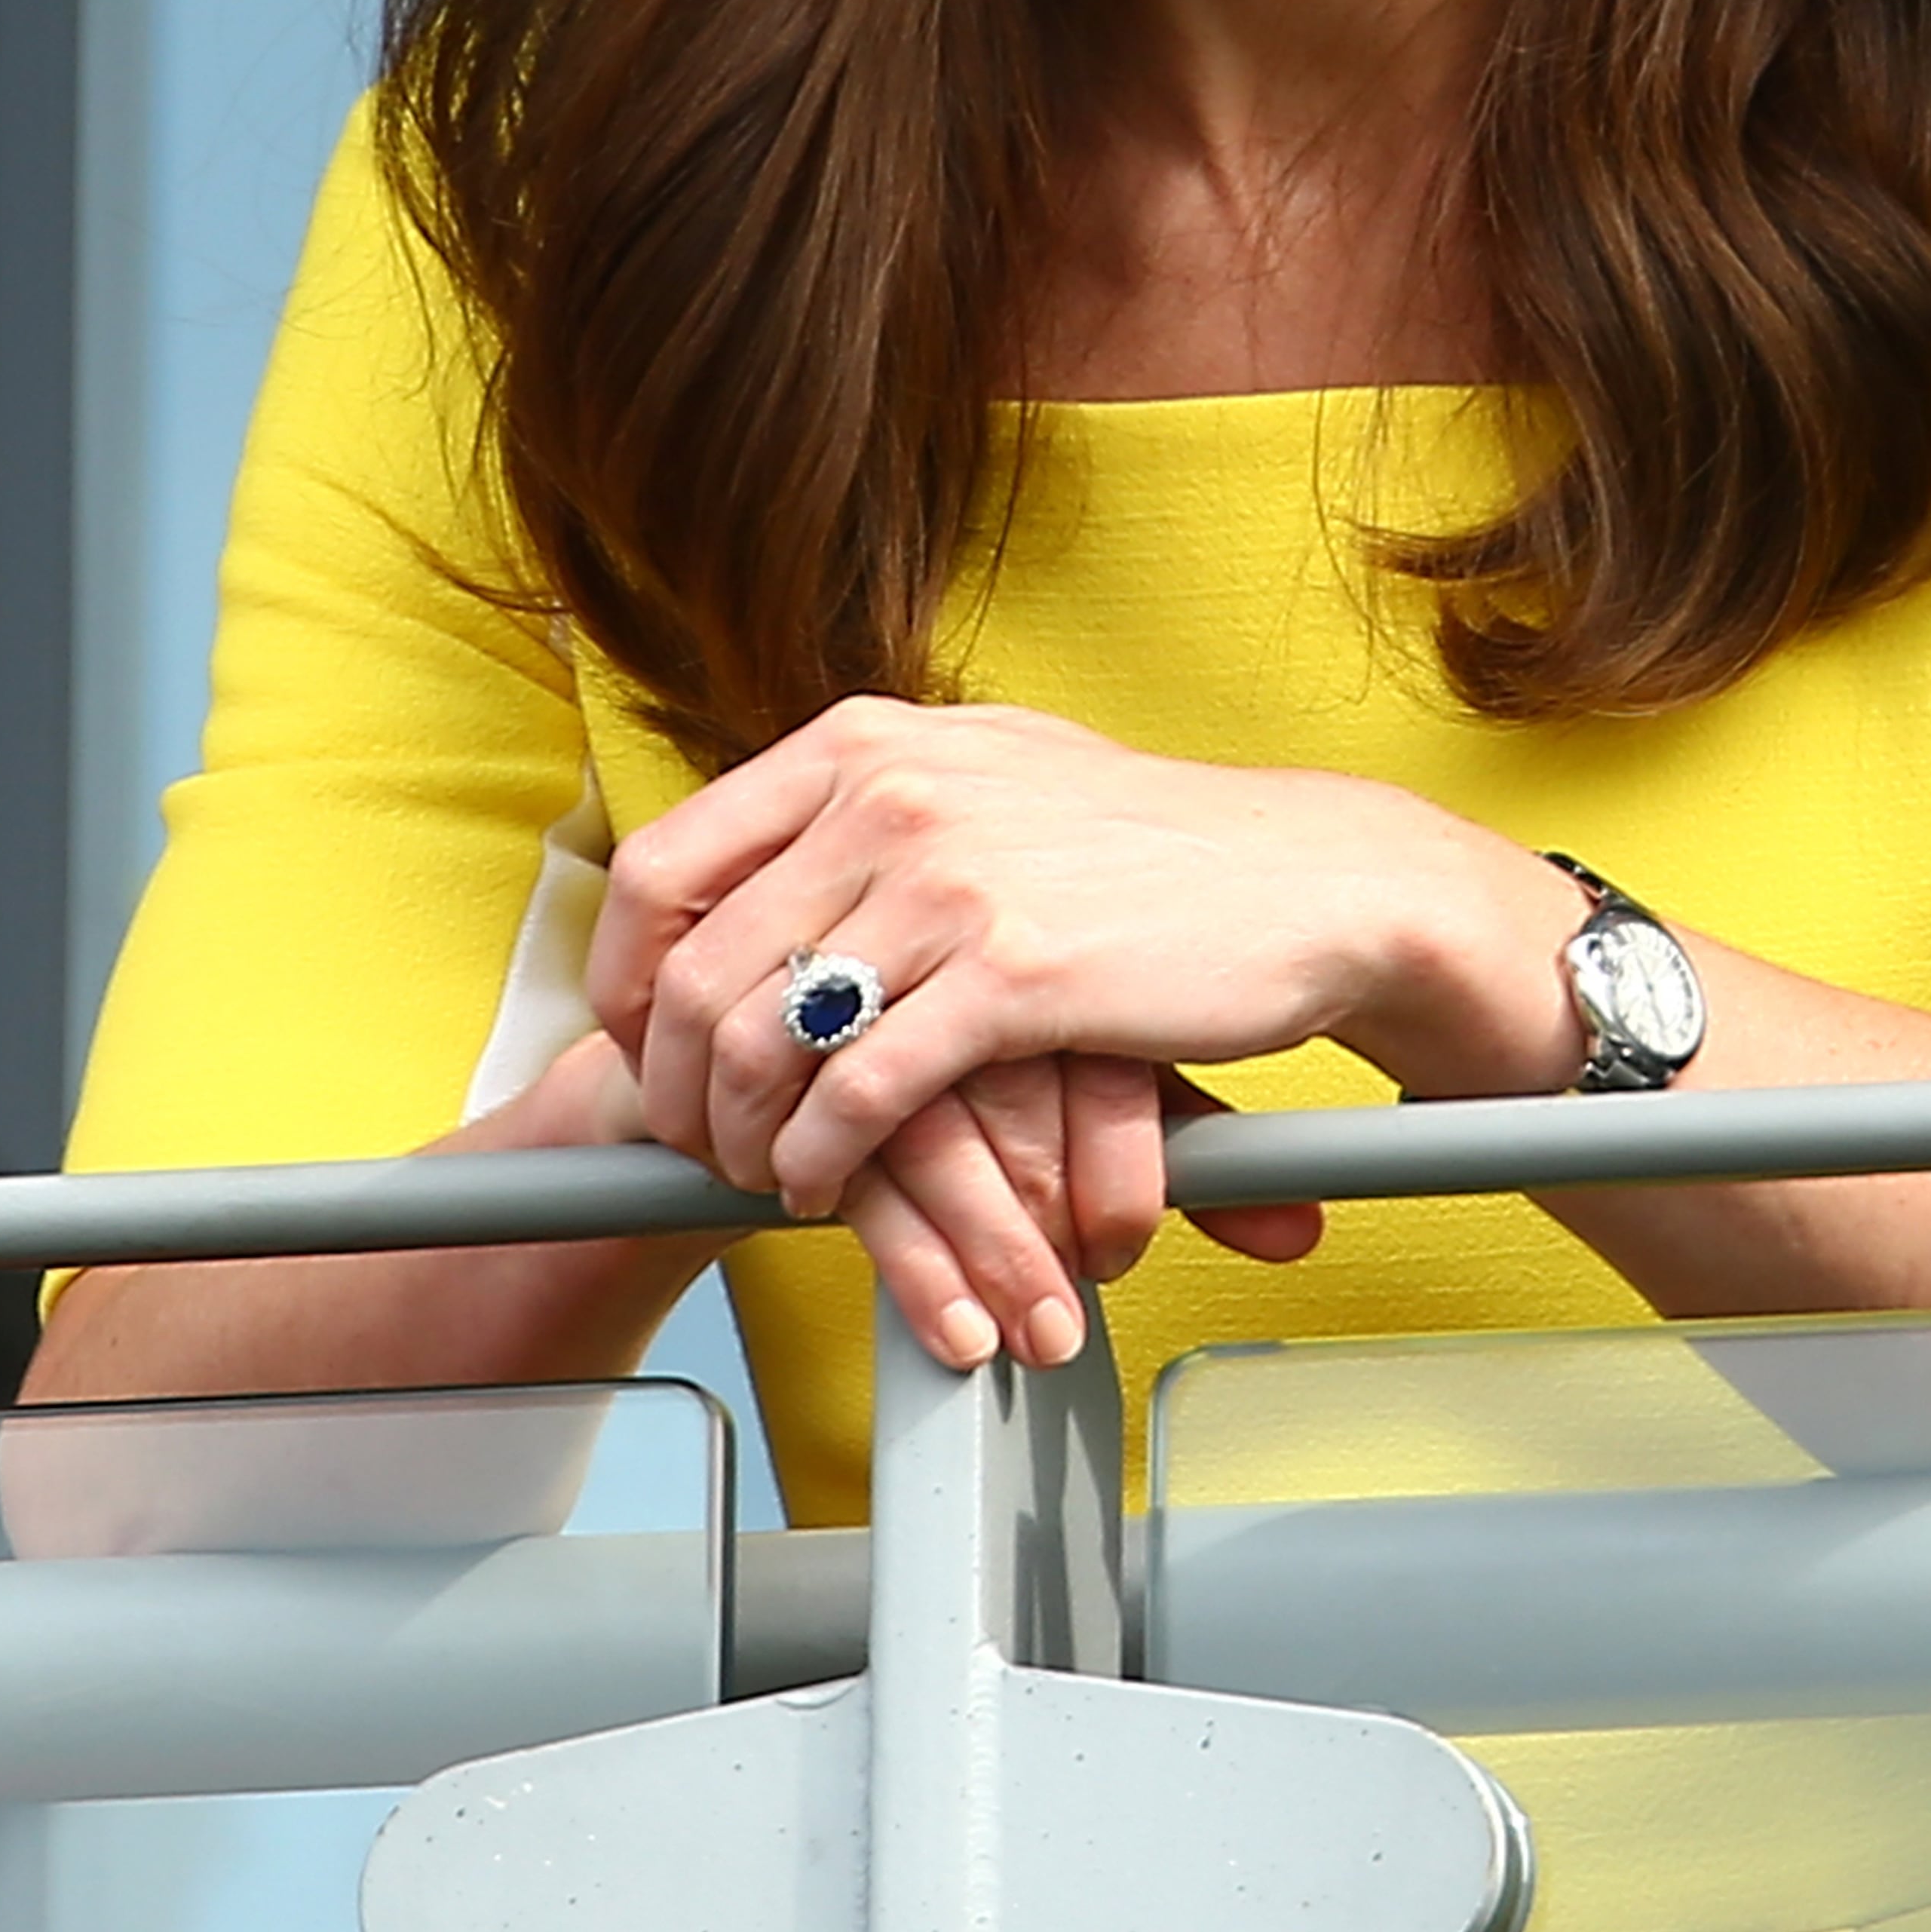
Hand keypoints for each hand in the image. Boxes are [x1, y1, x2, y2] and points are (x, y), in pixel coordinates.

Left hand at [585, 696, 1559, 1352]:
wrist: (1309, 878)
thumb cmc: (1153, 845)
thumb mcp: (989, 773)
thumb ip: (871, 799)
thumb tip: (759, 856)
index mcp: (863, 743)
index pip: (663, 867)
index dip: (622, 979)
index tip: (637, 1047)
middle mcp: (886, 795)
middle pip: (690, 973)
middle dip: (672, 1089)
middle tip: (695, 1146)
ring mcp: (947, 882)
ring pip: (760, 1042)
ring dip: (739, 1138)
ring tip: (763, 1176)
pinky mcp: (1010, 977)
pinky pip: (858, 1097)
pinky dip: (819, 1162)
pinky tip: (829, 1189)